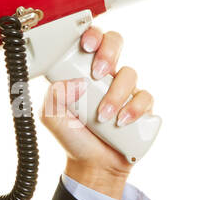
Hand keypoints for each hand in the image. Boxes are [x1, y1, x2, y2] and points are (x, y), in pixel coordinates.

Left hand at [38, 26, 155, 196]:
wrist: (92, 164)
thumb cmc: (72, 136)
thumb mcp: (52, 116)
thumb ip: (54, 96)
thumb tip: (74, 83)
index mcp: (83, 69)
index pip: (92, 40)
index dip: (92, 35)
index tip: (86, 46)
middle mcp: (106, 74)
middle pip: (116, 43)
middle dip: (109, 53)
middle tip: (98, 73)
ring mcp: (125, 89)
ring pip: (130, 74)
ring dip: (116, 94)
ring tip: (103, 116)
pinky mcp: (141, 106)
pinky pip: (146, 97)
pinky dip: (134, 108)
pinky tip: (121, 122)